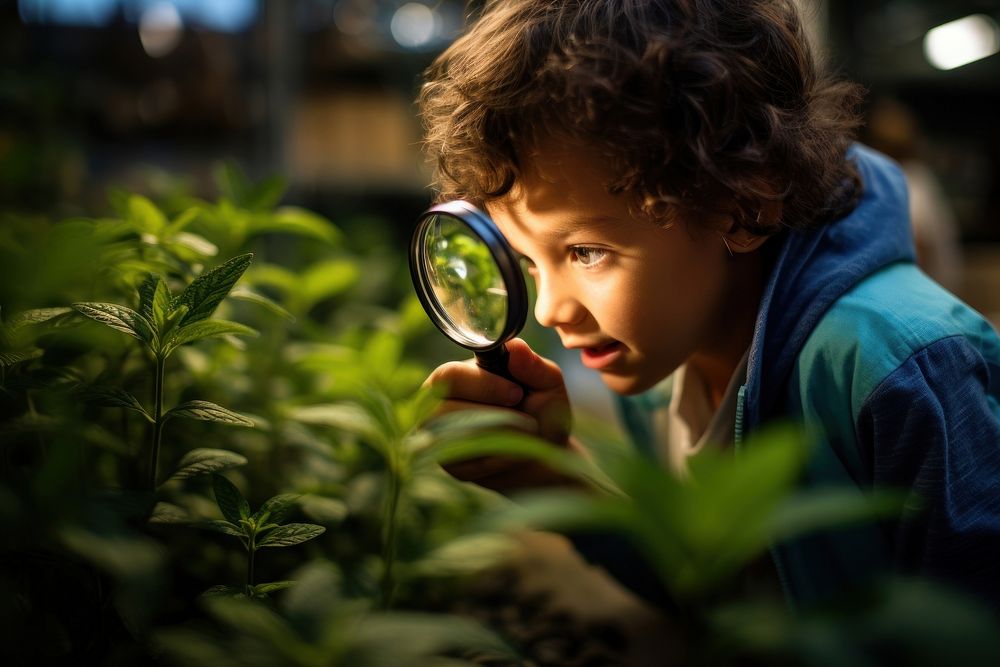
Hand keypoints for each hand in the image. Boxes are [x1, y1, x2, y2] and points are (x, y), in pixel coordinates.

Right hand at [424, 338, 582, 492]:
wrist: (546, 454)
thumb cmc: (542, 411)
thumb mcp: (547, 385)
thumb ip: (533, 366)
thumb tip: (516, 347)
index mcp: (457, 376)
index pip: (449, 376)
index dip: (482, 386)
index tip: (517, 394)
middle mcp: (438, 404)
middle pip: (444, 410)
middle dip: (492, 415)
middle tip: (525, 419)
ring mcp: (440, 437)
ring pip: (456, 438)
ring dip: (499, 437)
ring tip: (525, 433)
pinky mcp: (451, 465)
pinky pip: (468, 463)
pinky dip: (499, 459)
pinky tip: (515, 452)